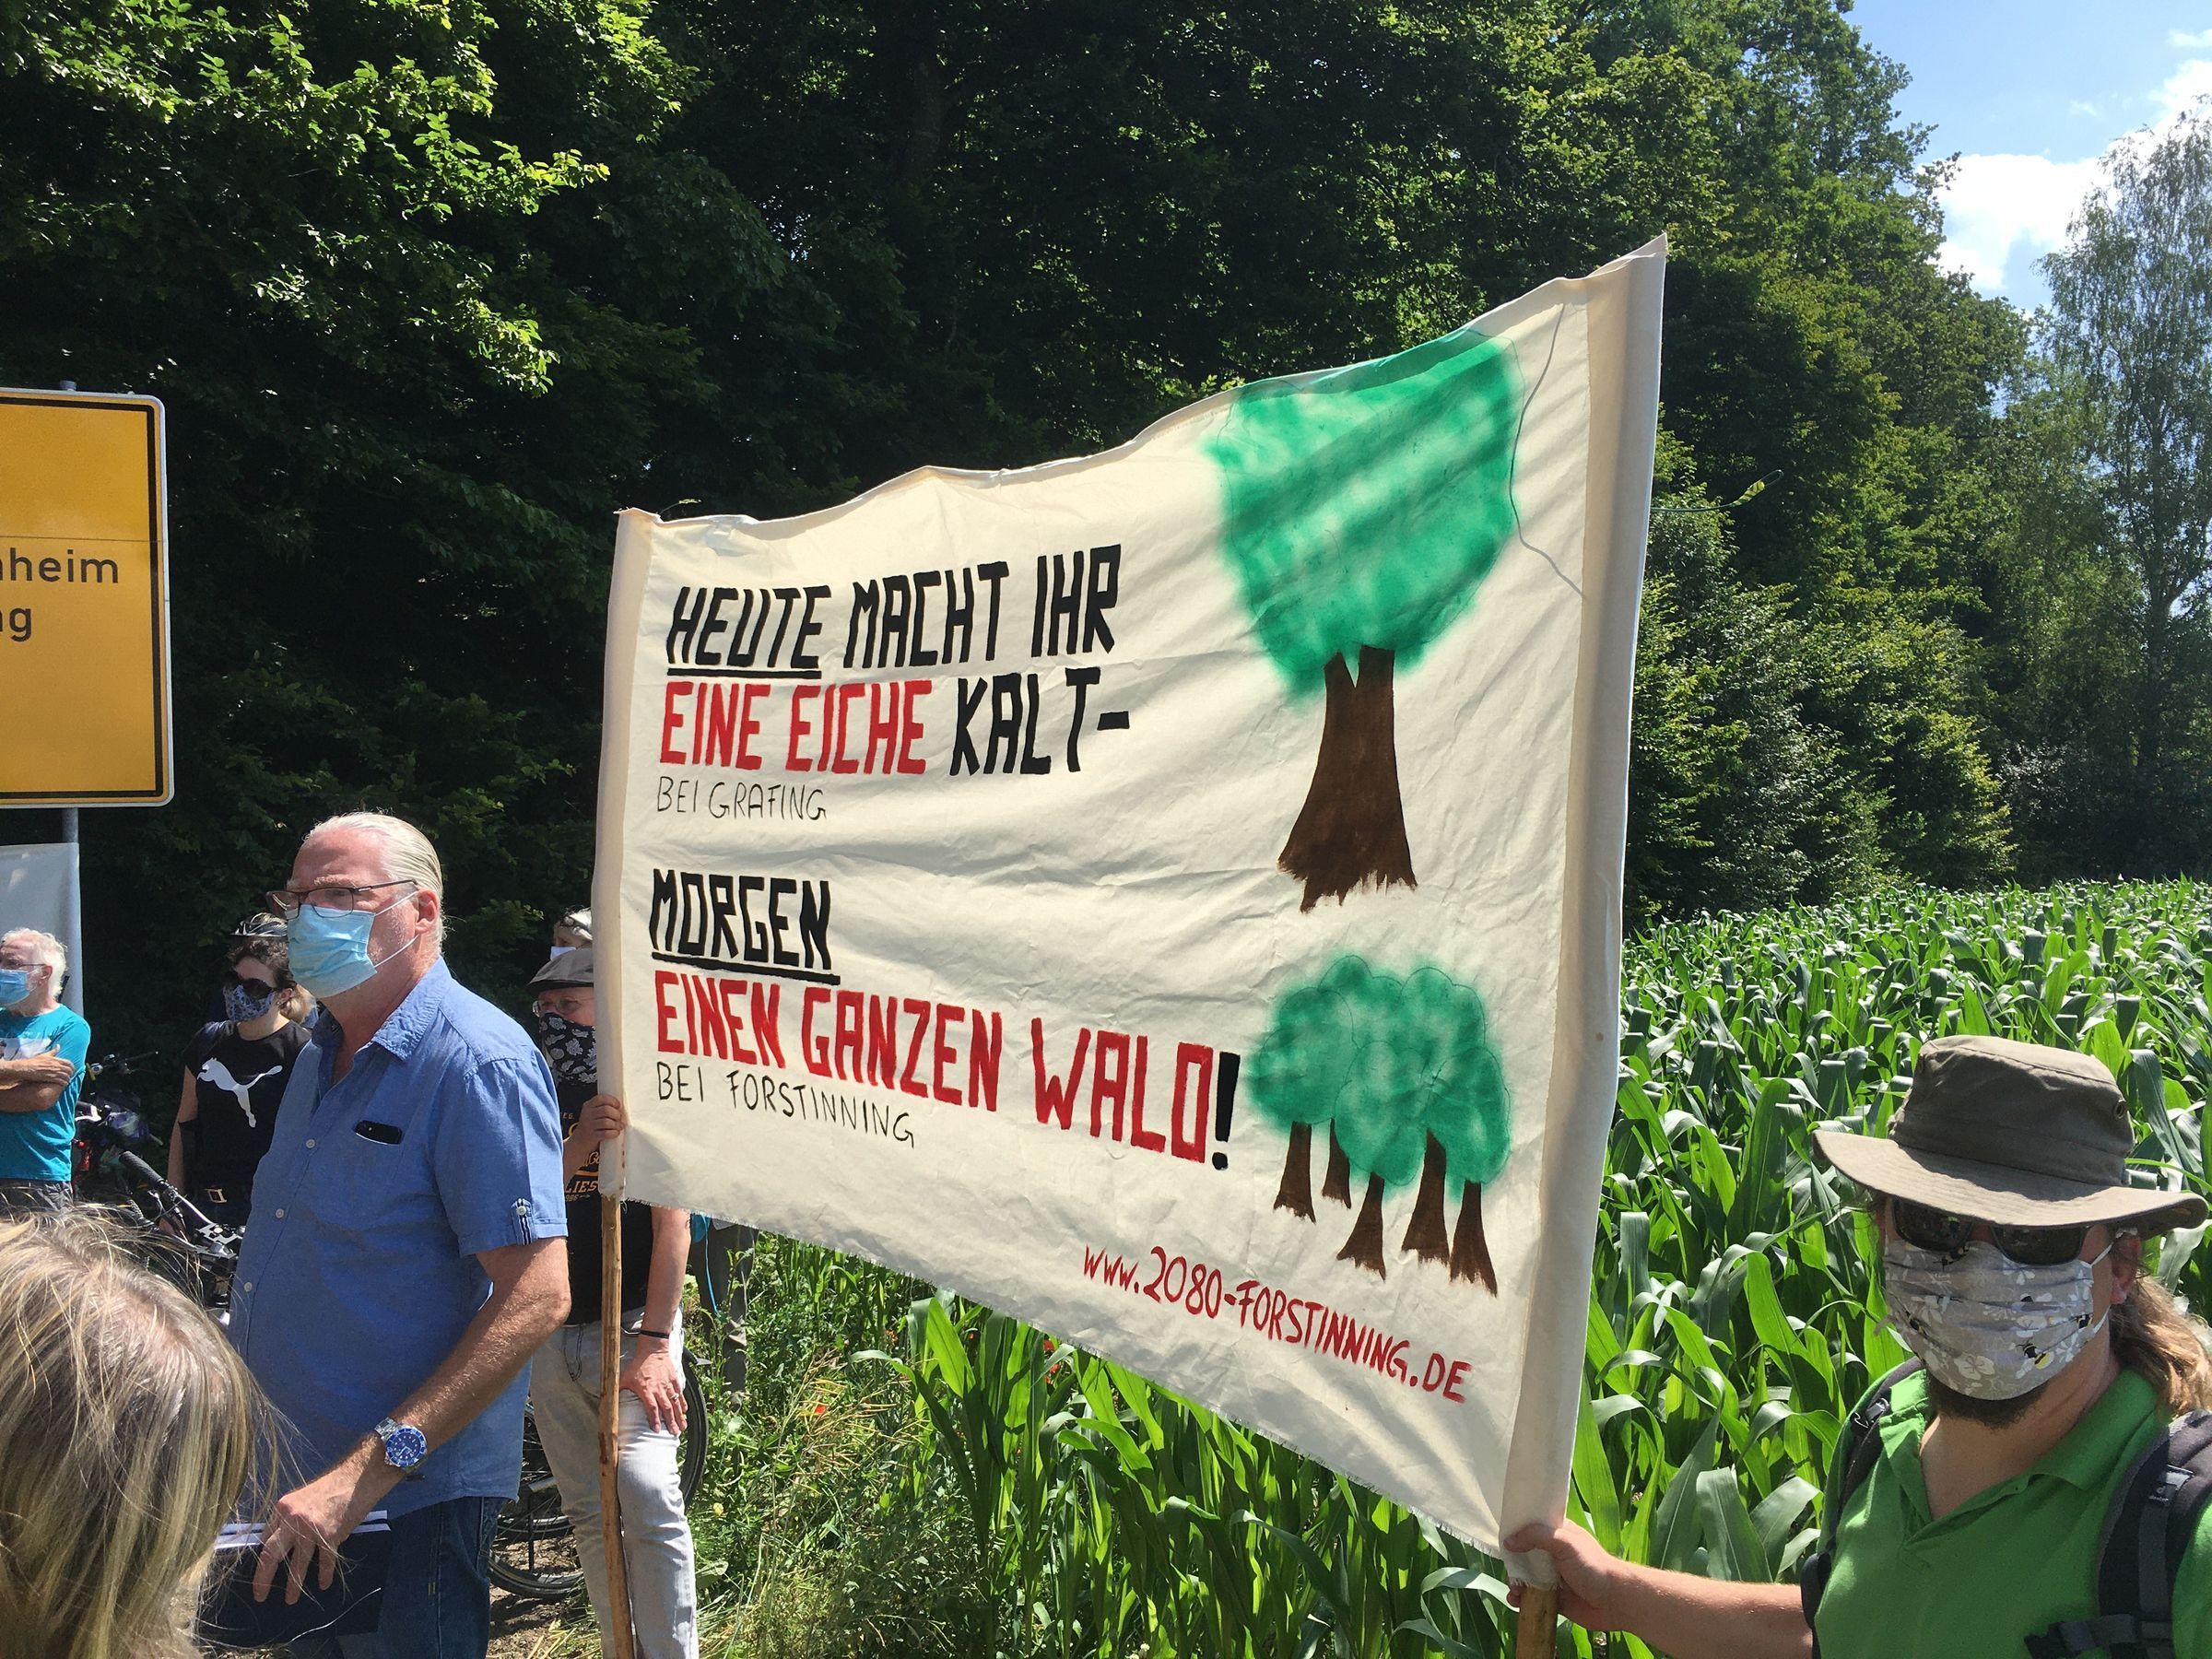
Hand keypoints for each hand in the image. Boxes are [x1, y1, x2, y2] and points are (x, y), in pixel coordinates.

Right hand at [8, 1055, 75, 1086]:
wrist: (27, 1068)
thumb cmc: (35, 1061)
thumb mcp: (45, 1055)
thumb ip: (53, 1051)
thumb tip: (58, 1045)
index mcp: (56, 1060)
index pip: (69, 1063)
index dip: (72, 1067)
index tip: (72, 1069)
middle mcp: (56, 1066)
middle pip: (69, 1070)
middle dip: (71, 1073)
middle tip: (70, 1075)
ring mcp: (54, 1072)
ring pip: (66, 1076)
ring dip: (68, 1079)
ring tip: (67, 1080)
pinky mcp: (50, 1078)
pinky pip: (61, 1081)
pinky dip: (64, 1083)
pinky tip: (64, 1084)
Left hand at [252, 1458, 384, 1604]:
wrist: (356, 1478)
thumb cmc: (329, 1488)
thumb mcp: (300, 1499)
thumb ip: (288, 1519)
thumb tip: (278, 1542)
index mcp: (282, 1509)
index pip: (265, 1539)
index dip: (262, 1558)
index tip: (262, 1573)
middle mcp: (293, 1520)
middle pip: (272, 1554)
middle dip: (263, 1578)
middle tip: (260, 1595)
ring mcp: (311, 1528)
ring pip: (298, 1563)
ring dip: (294, 1584)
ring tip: (291, 1599)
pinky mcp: (331, 1534)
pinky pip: (325, 1560)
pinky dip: (325, 1574)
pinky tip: (324, 1583)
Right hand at [576, 1094, 625, 1147]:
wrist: (579, 1142)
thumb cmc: (591, 1126)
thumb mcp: (593, 1114)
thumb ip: (603, 1108)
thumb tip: (621, 1108)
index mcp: (588, 1106)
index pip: (601, 1098)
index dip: (612, 1101)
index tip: (618, 1106)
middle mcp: (587, 1114)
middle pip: (606, 1110)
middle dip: (616, 1114)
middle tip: (619, 1118)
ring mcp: (588, 1125)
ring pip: (607, 1122)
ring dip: (616, 1124)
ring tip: (620, 1126)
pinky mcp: (591, 1136)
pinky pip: (605, 1133)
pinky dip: (613, 1133)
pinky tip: (616, 1133)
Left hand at [620, 1337, 686, 1432]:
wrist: (652, 1350)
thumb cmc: (638, 1364)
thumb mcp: (625, 1378)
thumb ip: (619, 1390)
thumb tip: (609, 1401)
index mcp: (646, 1390)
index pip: (652, 1408)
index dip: (654, 1420)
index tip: (657, 1430)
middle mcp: (659, 1389)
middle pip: (666, 1408)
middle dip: (671, 1422)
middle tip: (674, 1433)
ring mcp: (668, 1385)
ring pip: (675, 1403)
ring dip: (679, 1416)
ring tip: (682, 1427)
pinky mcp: (674, 1380)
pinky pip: (679, 1394)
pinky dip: (683, 1403)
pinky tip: (685, 1412)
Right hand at [1502, 1519, 1630, 1631]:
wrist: (1615, 1601)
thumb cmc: (1592, 1566)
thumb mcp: (1564, 1543)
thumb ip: (1536, 1537)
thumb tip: (1508, 1541)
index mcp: (1558, 1535)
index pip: (1532, 1527)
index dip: (1516, 1531)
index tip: (1500, 1538)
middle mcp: (1554, 1554)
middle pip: (1525, 1555)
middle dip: (1513, 1564)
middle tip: (1511, 1573)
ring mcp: (1554, 1577)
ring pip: (1526, 1578)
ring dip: (1516, 1584)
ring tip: (1515, 1592)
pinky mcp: (1555, 1598)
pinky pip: (1533, 1598)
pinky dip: (1522, 1600)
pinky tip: (1517, 1602)